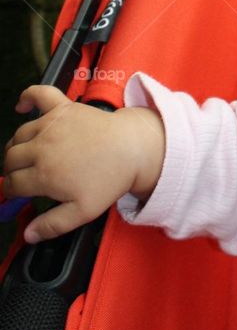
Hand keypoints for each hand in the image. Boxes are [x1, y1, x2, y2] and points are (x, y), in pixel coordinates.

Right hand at [3, 84, 165, 243]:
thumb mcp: (82, 212)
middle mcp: (43, 147)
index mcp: (44, 174)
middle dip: (12, 170)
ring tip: (27, 155)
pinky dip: (28, 97)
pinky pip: (39, 94)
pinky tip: (22, 106)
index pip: (13, 184)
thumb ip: (52, 225)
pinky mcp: (63, 107)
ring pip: (19, 135)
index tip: (17, 194)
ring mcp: (52, 124)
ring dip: (17, 146)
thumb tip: (28, 235)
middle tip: (24, 176)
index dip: (12, 192)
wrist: (132, 149)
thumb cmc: (109, 178)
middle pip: (10, 159)